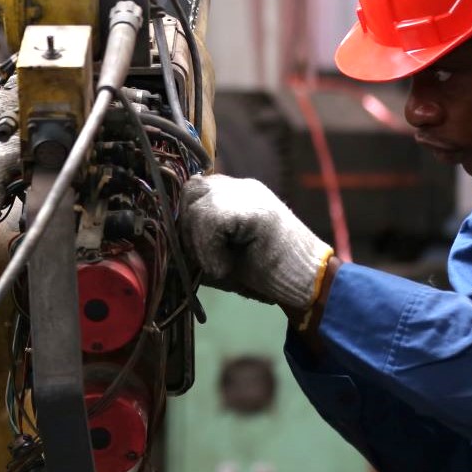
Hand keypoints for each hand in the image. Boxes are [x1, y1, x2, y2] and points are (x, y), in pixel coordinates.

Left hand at [179, 174, 332, 310]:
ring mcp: (248, 193)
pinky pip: (209, 221)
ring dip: (199, 243)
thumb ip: (195, 241)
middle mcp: (240, 186)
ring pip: (196, 207)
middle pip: (190, 192)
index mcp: (234, 194)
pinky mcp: (253, 208)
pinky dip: (210, 251)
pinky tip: (227, 267)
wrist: (307, 285)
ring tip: (221, 265)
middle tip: (206, 260)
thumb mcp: (219, 256)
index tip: (192, 252)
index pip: (191, 192)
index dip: (185, 222)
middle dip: (188, 229)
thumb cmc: (265, 275)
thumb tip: (163, 241)